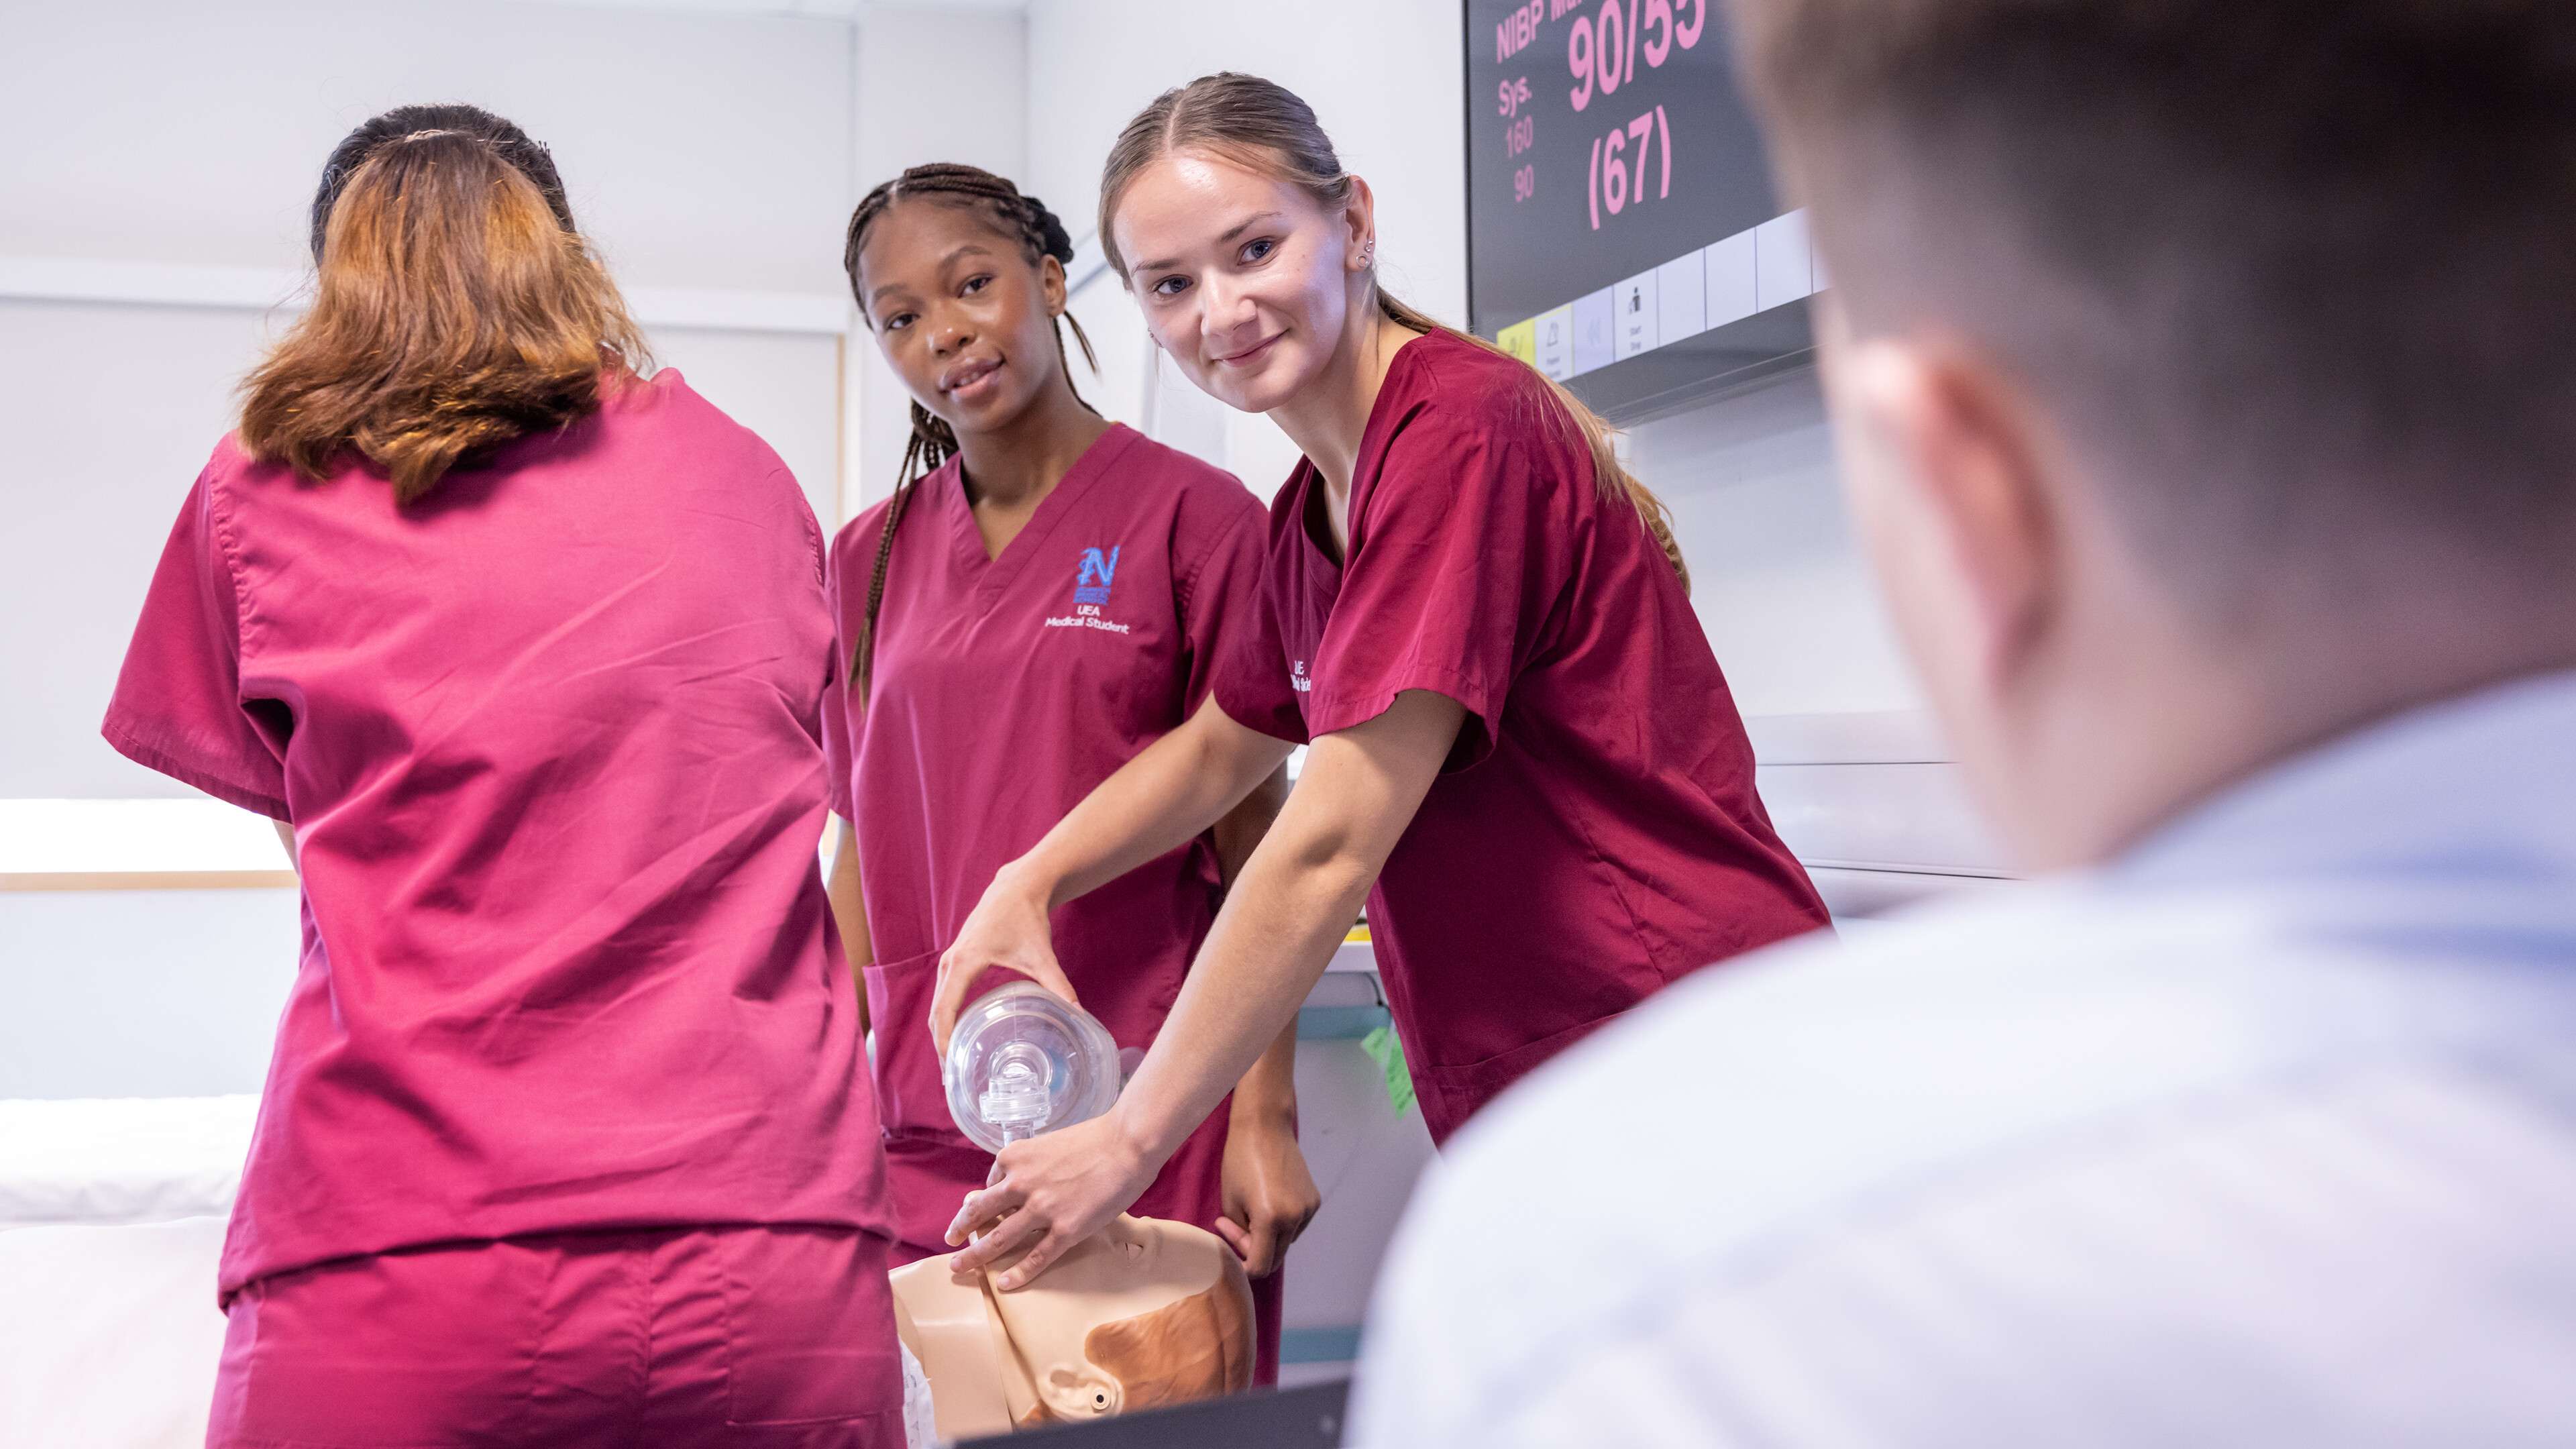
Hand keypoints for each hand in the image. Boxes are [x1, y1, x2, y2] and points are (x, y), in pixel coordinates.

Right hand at [932, 864, 1079, 1055]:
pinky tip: (959, 1033)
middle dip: (941, 1045)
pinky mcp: (956, 958)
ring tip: (952, 1062)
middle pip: (935, 1012)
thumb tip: (1079, 1013)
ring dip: (941, 1031)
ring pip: (938, 1003)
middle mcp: (951, 962)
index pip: (945, 1010)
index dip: (943, 1042)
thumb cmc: (1026, 918)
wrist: (1015, 887)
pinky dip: (946, 1015)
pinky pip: (944, 993)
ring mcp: (950, 959)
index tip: (949, 1068)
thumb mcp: (1041, 955)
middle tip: (951, 1077)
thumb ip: (1059, 985)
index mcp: (964, 963)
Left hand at [946, 1109, 1160, 1289]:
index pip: (990, 1185)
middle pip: (979, 1213)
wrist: (1127, 1143)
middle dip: (960, 1230)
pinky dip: (1017, 1273)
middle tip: (950, 1242)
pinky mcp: (1065, 1230)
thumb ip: (1028, 1166)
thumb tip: (1009, 1186)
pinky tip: (1004, 1284)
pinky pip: (1036, 1257)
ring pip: (999, 1239)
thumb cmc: (1094, 1140)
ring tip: (959, 1268)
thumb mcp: (1048, 1145)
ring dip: (975, 1257)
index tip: (979, 1213)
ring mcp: (1042, 1210)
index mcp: (1015, 1158)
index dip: (983, 1201)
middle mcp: (1021, 1184)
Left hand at [1215, 1108, 1317, 1277]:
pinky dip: (1283, 1225)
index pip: (1260, 1266)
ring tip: (1254, 1211)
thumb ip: (1239, 1233)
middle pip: (1276, 1258)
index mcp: (1271, 1219)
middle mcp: (1295, 1218)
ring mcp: (1308, 1210)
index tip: (1229, 1242)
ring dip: (1269, 1238)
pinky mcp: (1314, 1201)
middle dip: (1255, 1251)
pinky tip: (1271, 1201)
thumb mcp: (1230, 1202)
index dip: (1242, 1264)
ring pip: (1286, 1242)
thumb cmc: (1239, 1161)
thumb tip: (1249, 1248)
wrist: (1265, 1127)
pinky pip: (1296, 1226)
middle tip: (1238, 1227)